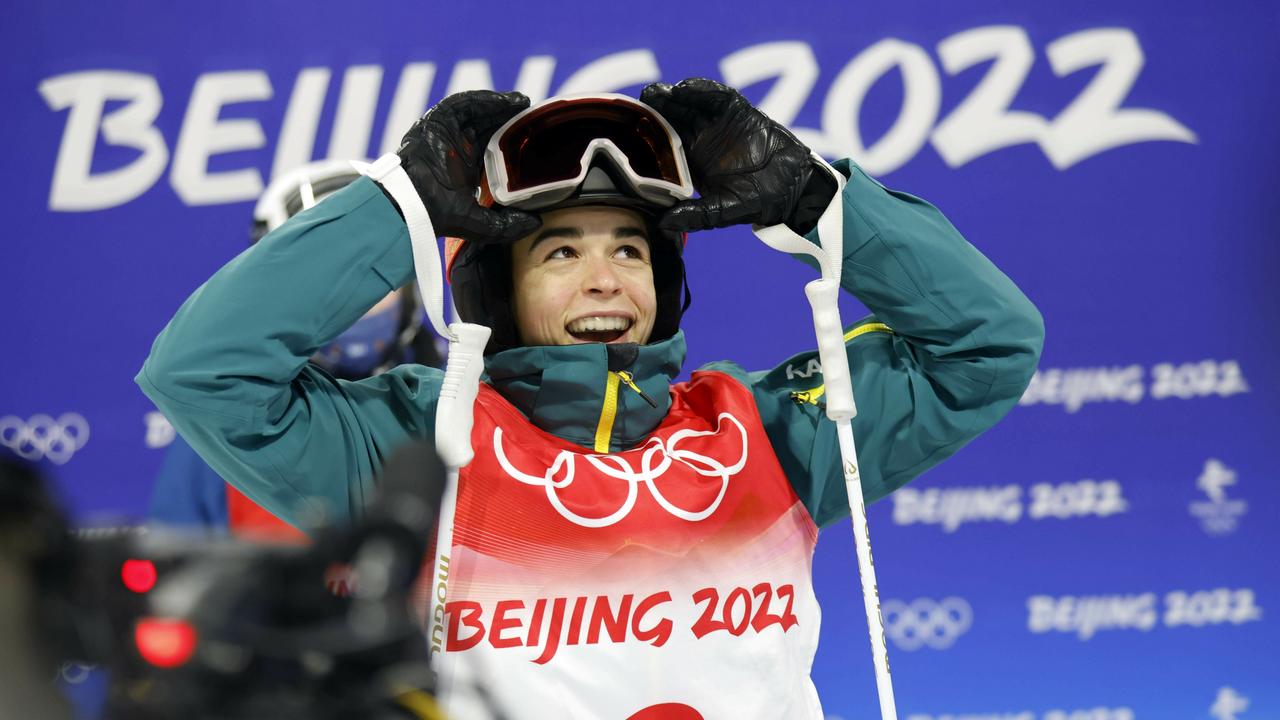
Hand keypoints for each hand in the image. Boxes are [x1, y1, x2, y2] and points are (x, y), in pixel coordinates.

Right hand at [397, 90, 540, 241]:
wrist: (412, 204)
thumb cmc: (439, 216)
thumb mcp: (483, 225)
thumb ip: (509, 225)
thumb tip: (537, 223)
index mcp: (465, 169)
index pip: (493, 147)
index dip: (513, 139)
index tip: (534, 135)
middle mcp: (456, 149)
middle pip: (487, 126)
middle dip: (509, 118)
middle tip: (533, 115)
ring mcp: (445, 133)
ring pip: (476, 112)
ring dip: (500, 106)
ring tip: (522, 103)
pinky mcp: (435, 121)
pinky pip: (463, 104)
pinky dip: (484, 100)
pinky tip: (505, 101)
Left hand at [640, 78, 835, 233]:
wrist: (791, 186)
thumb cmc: (755, 201)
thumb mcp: (722, 211)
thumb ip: (695, 215)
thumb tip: (663, 225)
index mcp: (690, 160)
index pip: (662, 143)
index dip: (647, 135)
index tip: (630, 130)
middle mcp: (700, 139)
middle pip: (672, 117)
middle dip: (656, 108)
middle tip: (639, 102)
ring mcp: (717, 123)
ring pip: (689, 104)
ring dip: (673, 96)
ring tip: (658, 93)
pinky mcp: (737, 111)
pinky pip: (717, 96)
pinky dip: (703, 90)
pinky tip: (687, 89)